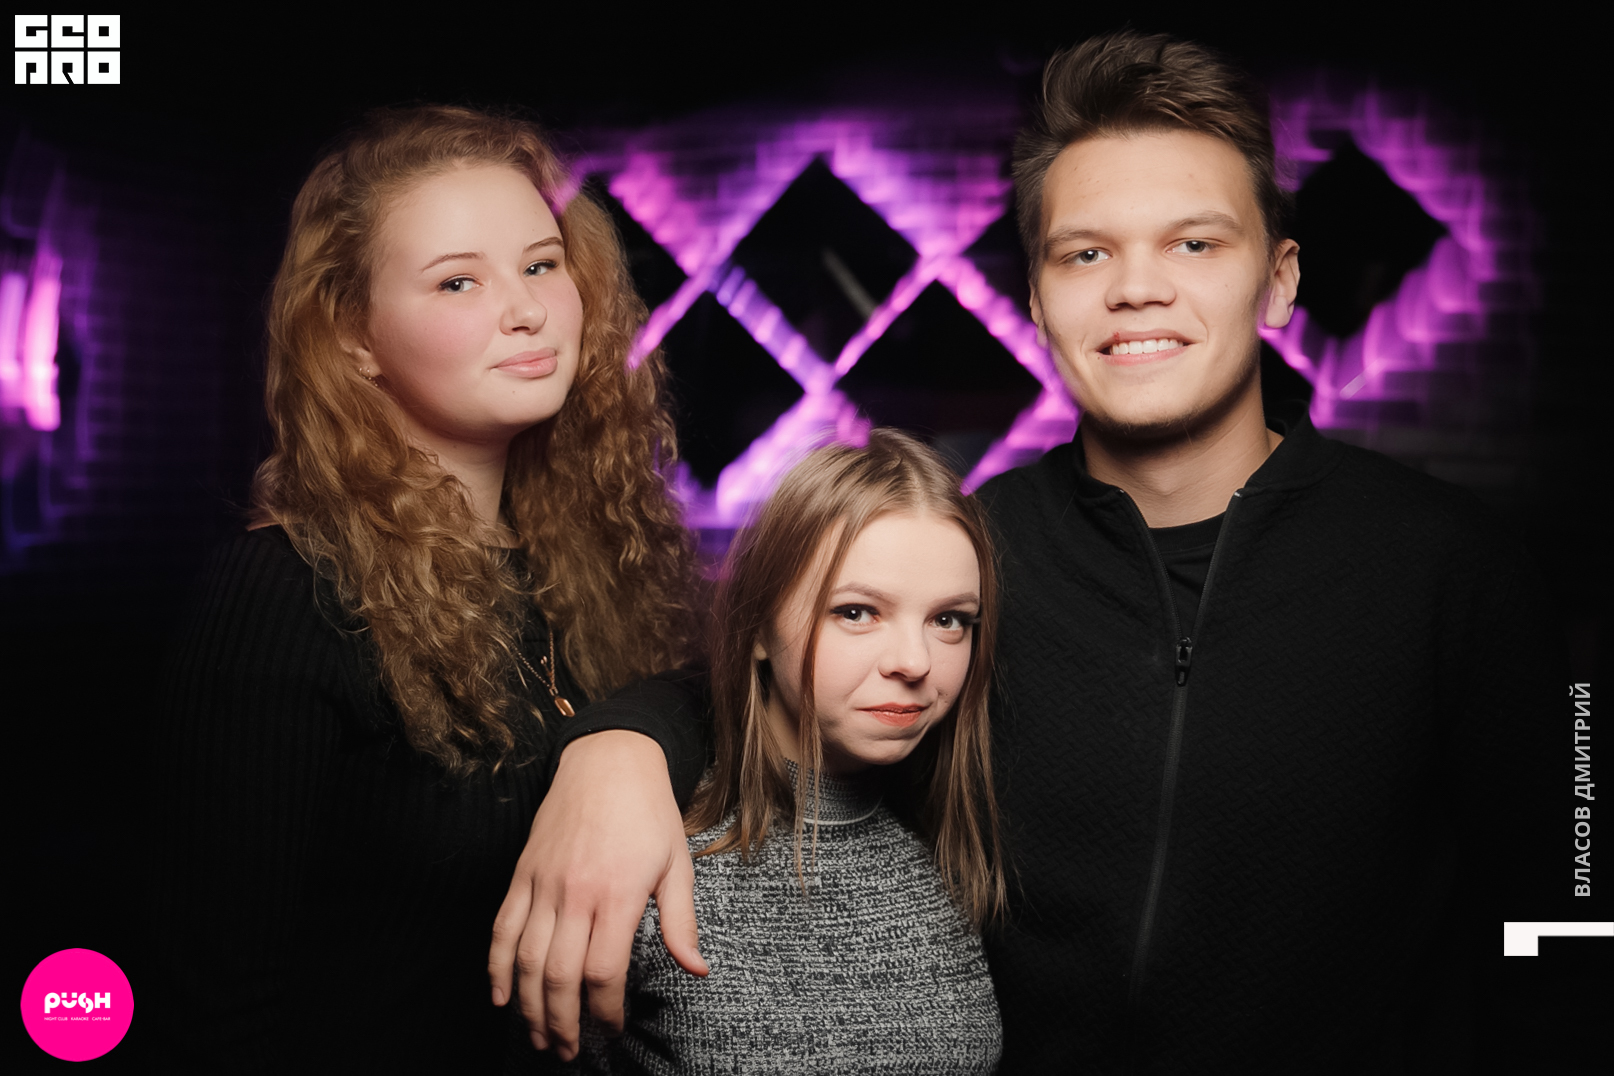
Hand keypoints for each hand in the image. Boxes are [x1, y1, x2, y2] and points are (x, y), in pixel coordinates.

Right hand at [489, 730, 707, 1059]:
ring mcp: (543, 883)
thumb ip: (681, 922)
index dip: (604, 1010)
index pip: (603, 971)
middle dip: (561, 1022)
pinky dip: (497, 967)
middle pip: (558, 975)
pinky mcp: (522, 873)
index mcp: (618, 893)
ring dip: (528, 1006)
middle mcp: (575, 892)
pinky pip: (502, 928)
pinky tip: (501, 996)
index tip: (611, 1027)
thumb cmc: (649, 813)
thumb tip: (697, 969)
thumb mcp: (678, 864)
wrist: (608, 759)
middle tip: (568, 1051)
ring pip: (525, 959)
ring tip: (538, 1038)